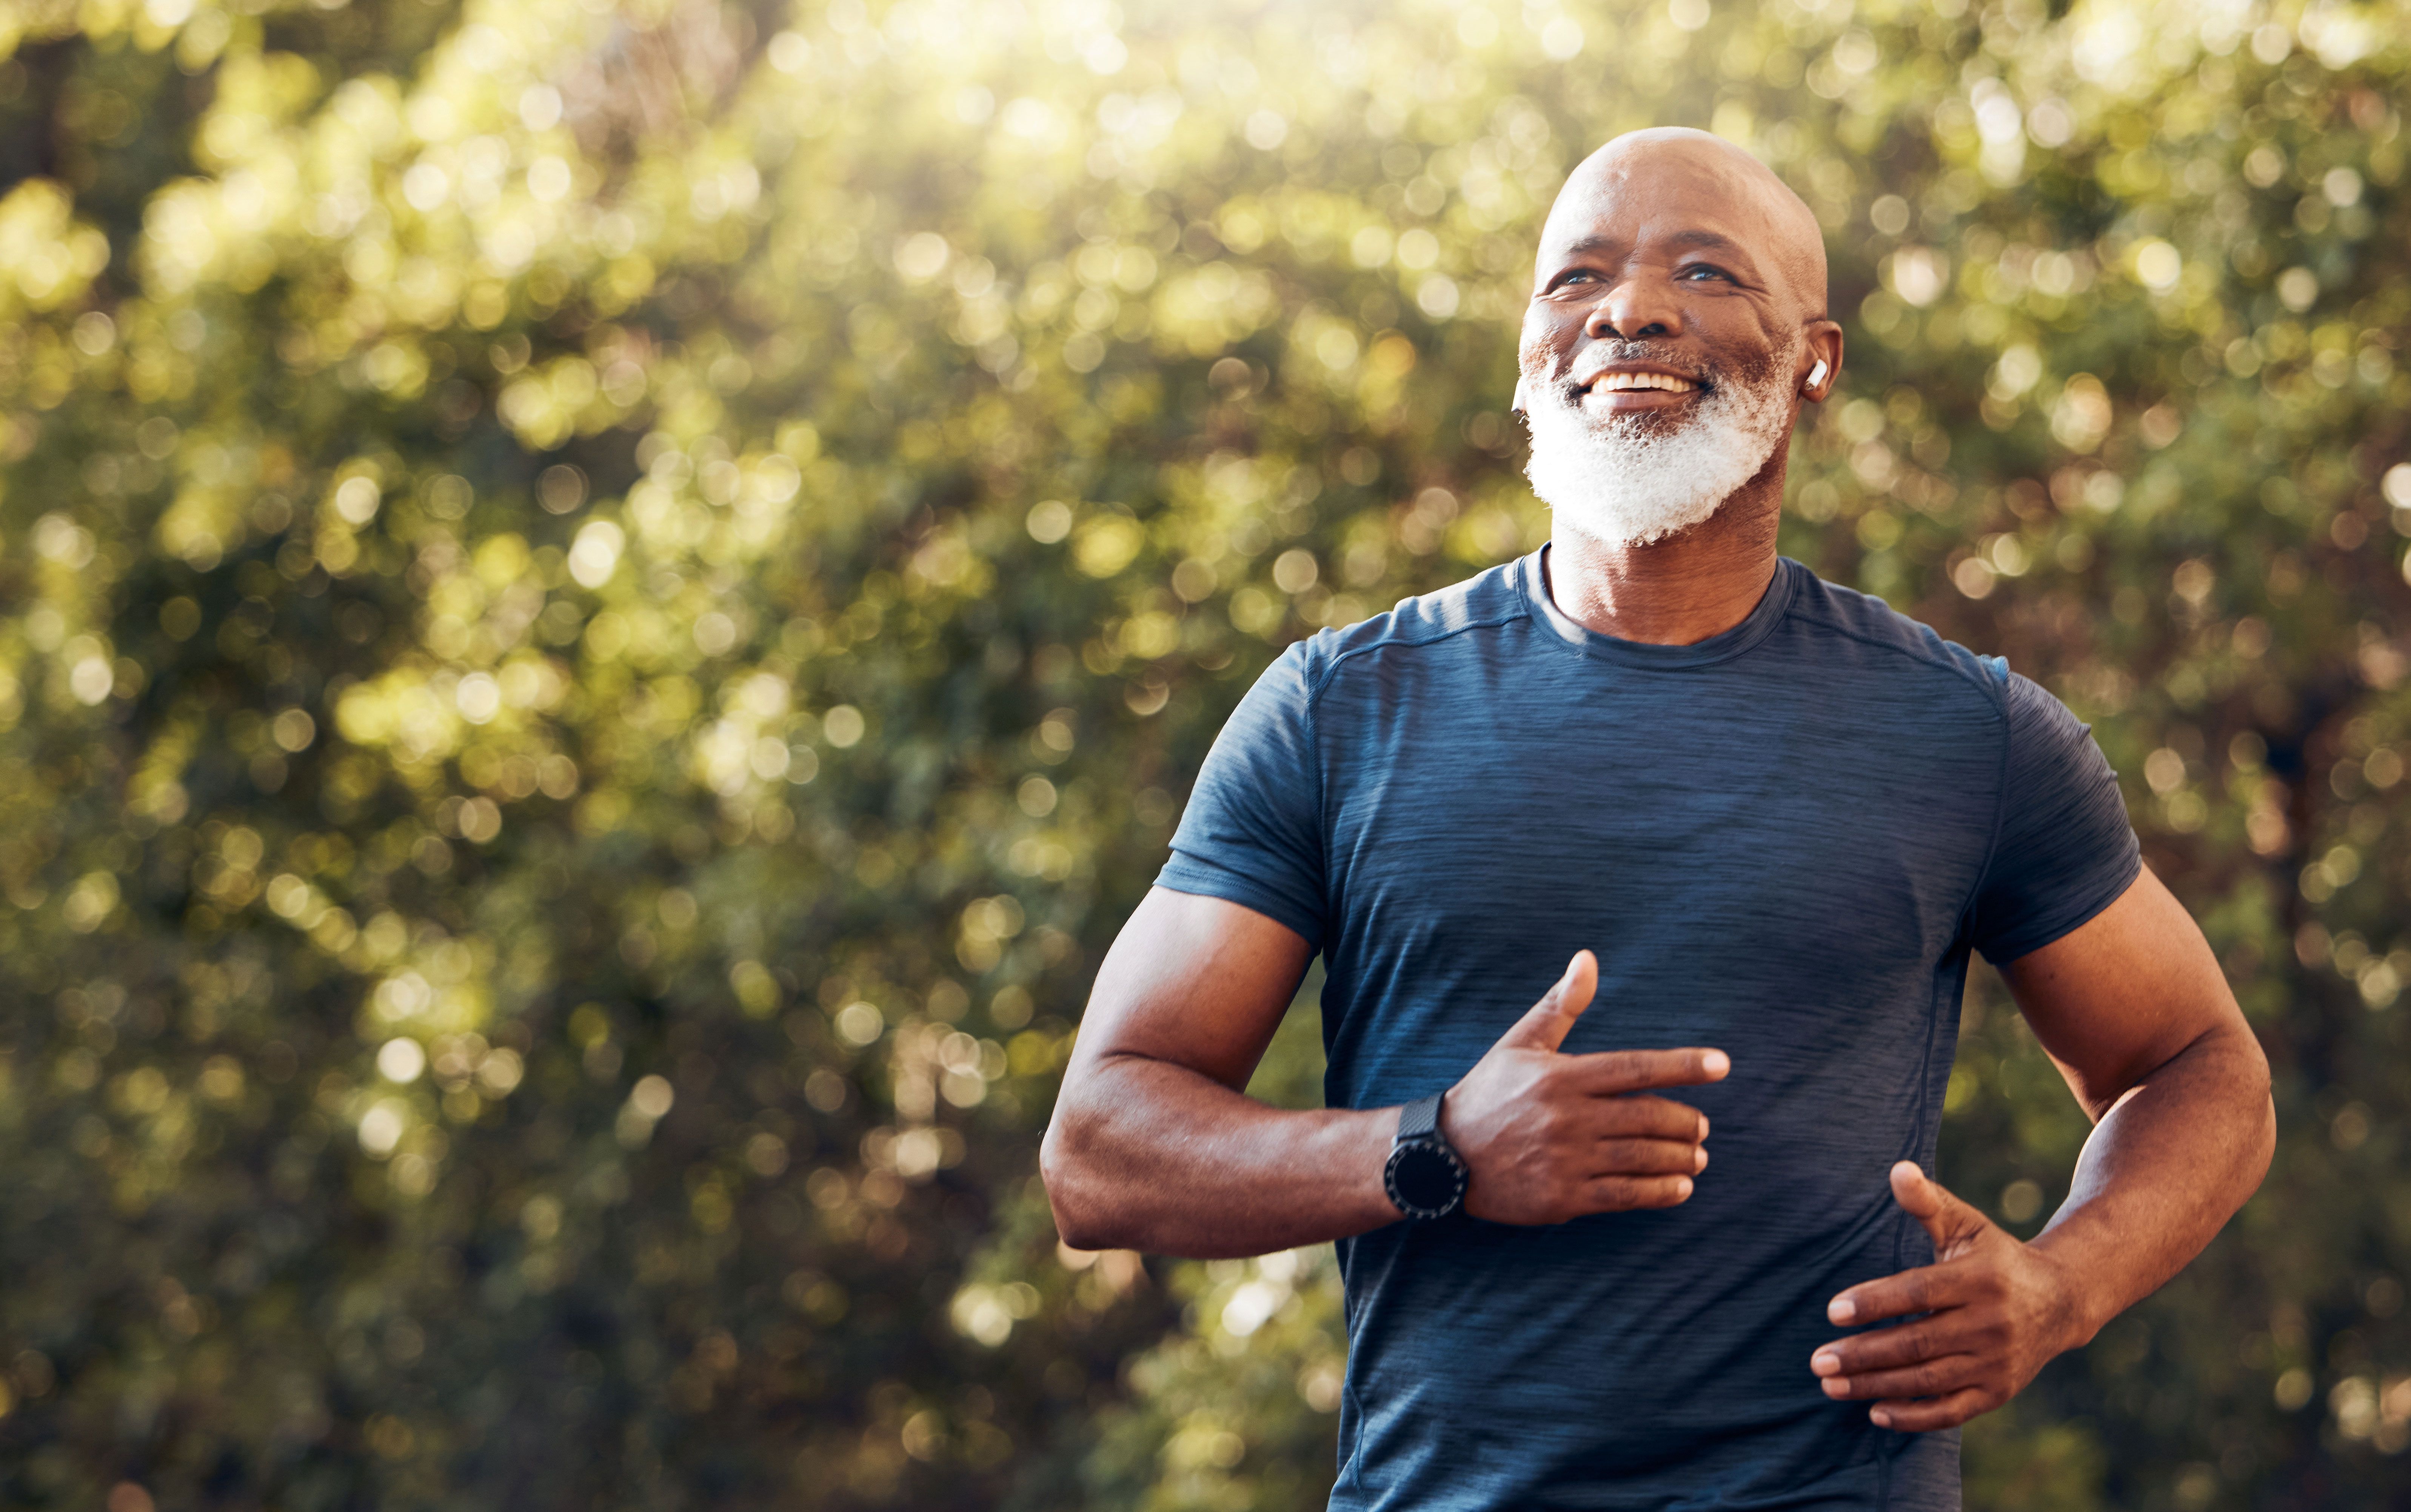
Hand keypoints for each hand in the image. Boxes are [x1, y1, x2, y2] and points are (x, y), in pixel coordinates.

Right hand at [1439, 950, 1729, 1224]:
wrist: (1442, 1156)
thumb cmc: (1488, 1093)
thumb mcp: (1520, 1043)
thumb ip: (1560, 1005)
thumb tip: (1588, 958)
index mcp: (1561, 1076)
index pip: (1635, 1068)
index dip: (1683, 1066)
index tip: (1722, 1065)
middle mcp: (1567, 1117)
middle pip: (1647, 1117)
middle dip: (1685, 1122)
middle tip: (1702, 1126)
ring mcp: (1565, 1159)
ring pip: (1641, 1158)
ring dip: (1679, 1158)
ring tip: (1697, 1157)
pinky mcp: (1561, 1197)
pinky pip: (1623, 1195)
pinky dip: (1658, 1192)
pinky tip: (1680, 1188)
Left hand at [1809, 1162, 2085, 1430]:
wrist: (2061, 1301)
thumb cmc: (1996, 1257)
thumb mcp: (1967, 1225)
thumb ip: (1928, 1202)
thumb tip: (1898, 1169)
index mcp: (1979, 1279)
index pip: (1918, 1293)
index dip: (1875, 1302)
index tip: (1833, 1311)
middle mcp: (1991, 1323)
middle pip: (1918, 1342)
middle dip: (1864, 1354)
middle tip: (1818, 1361)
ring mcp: (1996, 1362)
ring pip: (1929, 1380)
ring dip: (1877, 1386)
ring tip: (1831, 1386)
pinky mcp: (1998, 1391)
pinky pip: (1952, 1411)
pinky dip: (1914, 1416)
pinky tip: (1875, 1413)